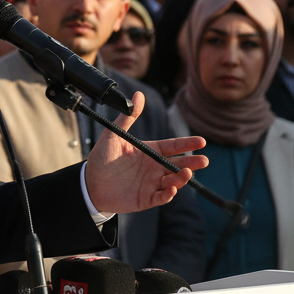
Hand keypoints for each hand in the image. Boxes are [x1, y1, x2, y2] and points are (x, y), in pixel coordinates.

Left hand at [83, 92, 207, 213]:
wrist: (89, 183)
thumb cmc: (102, 157)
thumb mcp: (114, 135)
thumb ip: (128, 117)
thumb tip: (139, 95)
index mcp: (148, 151)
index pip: (172, 147)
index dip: (186, 144)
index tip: (201, 142)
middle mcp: (153, 167)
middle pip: (177, 164)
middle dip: (191, 162)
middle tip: (204, 160)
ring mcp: (151, 184)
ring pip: (173, 181)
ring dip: (181, 178)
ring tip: (186, 172)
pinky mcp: (146, 198)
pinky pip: (161, 197)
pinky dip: (169, 194)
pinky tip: (173, 189)